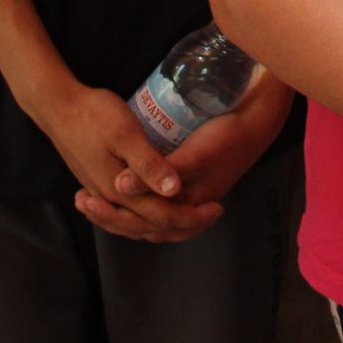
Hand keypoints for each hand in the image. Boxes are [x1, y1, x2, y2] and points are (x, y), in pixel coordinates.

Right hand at [39, 84, 220, 244]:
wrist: (57, 108)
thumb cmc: (94, 114)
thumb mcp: (126, 134)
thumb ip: (149, 164)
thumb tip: (174, 191)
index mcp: (120, 191)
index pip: (162, 217)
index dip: (192, 216)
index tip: (217, 206)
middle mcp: (110, 199)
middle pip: (150, 226)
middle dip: (184, 224)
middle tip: (211, 212)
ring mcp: (101, 193)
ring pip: (136, 223)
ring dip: (164, 224)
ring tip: (189, 215)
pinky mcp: (97, 184)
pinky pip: (125, 213)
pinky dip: (144, 217)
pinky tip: (153, 206)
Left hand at [77, 74, 292, 239]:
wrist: (259, 118)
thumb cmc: (227, 136)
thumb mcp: (192, 155)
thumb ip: (156, 172)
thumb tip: (119, 186)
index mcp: (189, 206)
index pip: (144, 223)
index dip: (114, 215)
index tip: (87, 200)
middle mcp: (190, 204)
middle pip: (146, 223)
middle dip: (113, 215)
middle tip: (84, 201)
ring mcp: (194, 192)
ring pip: (153, 212)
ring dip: (125, 208)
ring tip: (97, 196)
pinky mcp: (194, 177)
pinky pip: (160, 197)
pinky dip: (140, 196)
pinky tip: (128, 181)